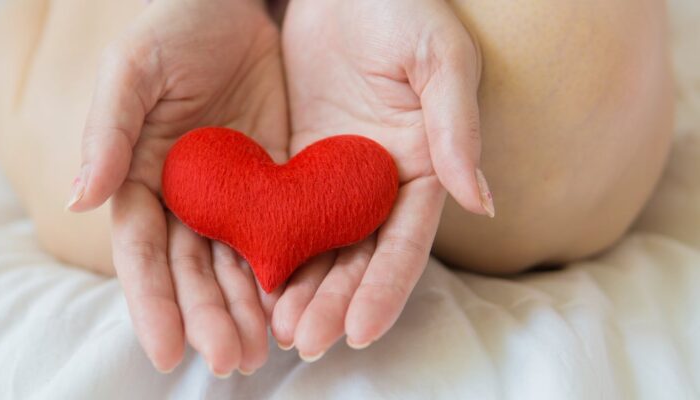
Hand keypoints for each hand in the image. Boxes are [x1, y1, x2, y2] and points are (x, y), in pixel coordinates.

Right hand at [68, 0, 286, 374]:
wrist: (235, 3)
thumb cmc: (173, 26)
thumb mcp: (132, 70)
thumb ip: (108, 131)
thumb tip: (79, 199)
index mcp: (139, 177)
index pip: (141, 252)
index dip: (152, 302)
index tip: (169, 352)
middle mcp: (183, 197)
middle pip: (191, 270)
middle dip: (207, 316)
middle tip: (230, 360)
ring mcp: (230, 194)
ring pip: (234, 263)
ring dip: (246, 308)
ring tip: (263, 351)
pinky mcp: (274, 182)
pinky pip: (279, 233)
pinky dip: (284, 270)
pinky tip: (296, 303)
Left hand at [272, 0, 494, 358]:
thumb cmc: (400, 7)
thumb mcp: (439, 58)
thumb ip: (456, 127)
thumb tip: (482, 202)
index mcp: (421, 167)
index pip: (406, 242)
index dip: (385, 288)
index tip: (360, 331)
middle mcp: (379, 184)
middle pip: (358, 257)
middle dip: (334, 302)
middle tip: (305, 341)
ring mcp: (335, 178)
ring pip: (319, 247)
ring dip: (301, 290)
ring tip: (277, 330)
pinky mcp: (296, 164)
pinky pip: (282, 214)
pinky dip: (271, 250)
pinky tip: (252, 283)